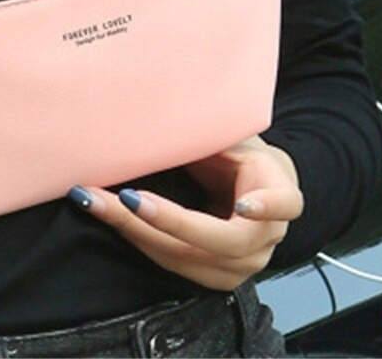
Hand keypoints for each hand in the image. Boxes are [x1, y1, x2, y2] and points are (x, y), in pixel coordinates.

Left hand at [68, 137, 303, 290]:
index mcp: (280, 194)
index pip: (284, 203)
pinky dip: (136, 238)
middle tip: (125, 198)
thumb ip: (213, 133)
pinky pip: (171, 263)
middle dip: (166, 221)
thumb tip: (170, 105)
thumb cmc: (238, 156)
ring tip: (97, 202)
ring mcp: (240, 265)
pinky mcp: (212, 276)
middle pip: (219, 241)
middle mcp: (264, 239)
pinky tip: (108, 216)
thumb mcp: (232, 137)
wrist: (247, 186)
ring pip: (186, 257)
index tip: (244, 205)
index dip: (267, 207)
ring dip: (137, 231)